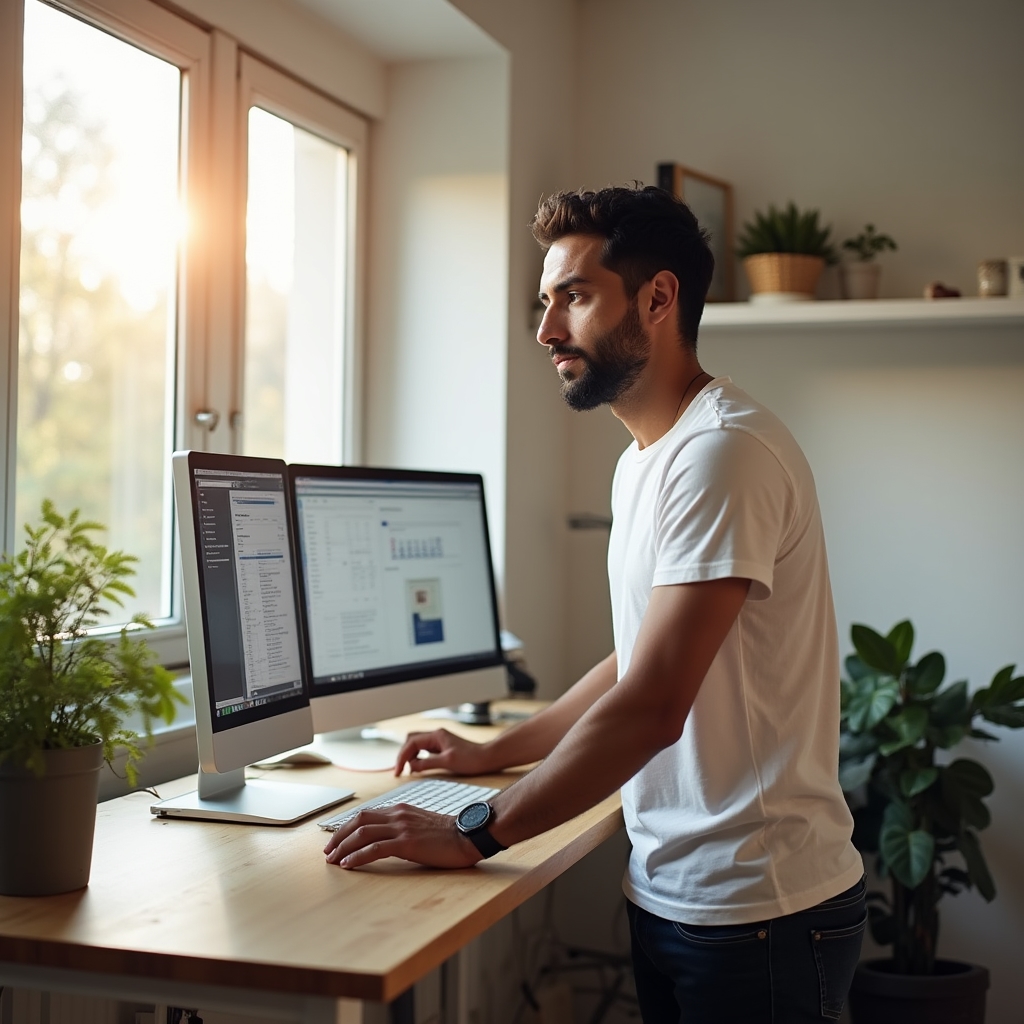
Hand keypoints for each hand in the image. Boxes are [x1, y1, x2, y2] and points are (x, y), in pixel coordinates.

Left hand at [323, 804, 481, 868]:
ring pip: (362, 834)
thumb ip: (403, 827)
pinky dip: (358, 856)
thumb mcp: (420, 825)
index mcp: (400, 810)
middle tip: (328, 852)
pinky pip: (375, 848)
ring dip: (344, 847)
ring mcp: (402, 828)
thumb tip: (385, 839)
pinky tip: (349, 865)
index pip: (365, 815)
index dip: (346, 828)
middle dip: (339, 836)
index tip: (336, 841)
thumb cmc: (448, 834)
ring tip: (333, 860)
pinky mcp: (407, 843)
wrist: (467, 835)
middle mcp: (398, 815)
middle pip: (358, 821)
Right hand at [394, 728, 487, 776]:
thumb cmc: (471, 759)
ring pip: (417, 745)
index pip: (411, 743)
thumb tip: (411, 767)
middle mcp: (436, 736)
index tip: (398, 771)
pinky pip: (424, 750)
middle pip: (411, 741)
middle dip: (403, 754)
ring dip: (410, 756)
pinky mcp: (442, 748)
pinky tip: (418, 767)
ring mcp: (439, 741)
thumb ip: (427, 763)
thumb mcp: (447, 762)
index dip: (402, 757)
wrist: (488, 758)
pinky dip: (418, 757)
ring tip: (407, 770)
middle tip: (400, 770)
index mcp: (436, 735)